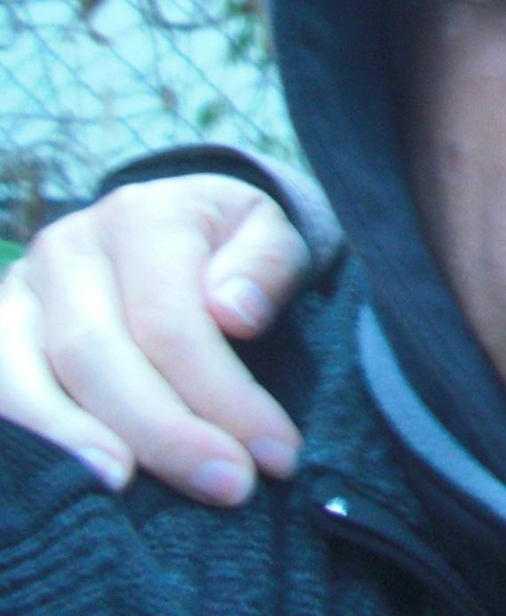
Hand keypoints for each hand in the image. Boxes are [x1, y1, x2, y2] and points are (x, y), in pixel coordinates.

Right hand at [0, 175, 311, 503]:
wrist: (179, 228)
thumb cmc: (232, 247)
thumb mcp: (270, 235)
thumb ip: (266, 265)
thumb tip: (234, 313)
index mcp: (143, 216)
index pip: (171, 321)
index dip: (220, 394)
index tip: (274, 453)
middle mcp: (69, 248)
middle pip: (98, 354)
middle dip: (164, 431)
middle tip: (228, 485)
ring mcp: (20, 292)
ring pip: (27, 378)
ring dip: (77, 443)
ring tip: (123, 494)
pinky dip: (28, 439)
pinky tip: (68, 480)